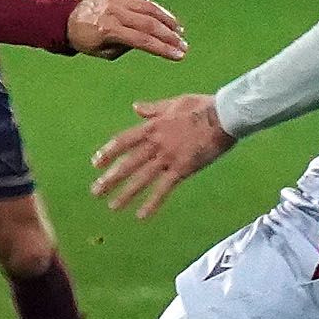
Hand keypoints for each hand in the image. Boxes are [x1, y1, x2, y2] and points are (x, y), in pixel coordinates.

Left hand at [67, 0, 187, 61]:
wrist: (67, 19)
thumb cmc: (88, 41)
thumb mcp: (106, 52)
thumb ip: (129, 46)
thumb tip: (152, 39)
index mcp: (108, 30)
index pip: (142, 40)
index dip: (163, 48)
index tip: (179, 55)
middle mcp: (113, 12)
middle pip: (148, 24)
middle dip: (169, 36)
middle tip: (184, 45)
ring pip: (148, 8)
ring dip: (167, 20)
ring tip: (179, 31)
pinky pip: (141, 0)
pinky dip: (155, 10)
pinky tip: (166, 19)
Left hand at [90, 93, 234, 217]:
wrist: (223, 115)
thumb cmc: (201, 106)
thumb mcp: (173, 102)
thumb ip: (153, 109)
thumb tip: (135, 107)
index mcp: (152, 127)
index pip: (124, 141)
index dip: (108, 153)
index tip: (96, 163)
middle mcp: (156, 144)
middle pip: (128, 163)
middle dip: (110, 178)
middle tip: (95, 191)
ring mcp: (168, 158)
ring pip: (141, 178)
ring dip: (125, 194)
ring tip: (112, 207)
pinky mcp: (182, 169)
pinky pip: (163, 189)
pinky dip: (152, 203)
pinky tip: (141, 216)